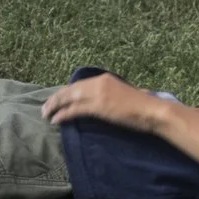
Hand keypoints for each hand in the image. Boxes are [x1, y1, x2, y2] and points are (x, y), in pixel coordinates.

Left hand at [43, 73, 172, 132]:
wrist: (153, 111)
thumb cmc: (143, 106)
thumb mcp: (124, 94)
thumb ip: (113, 95)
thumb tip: (108, 101)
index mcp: (105, 79)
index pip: (79, 85)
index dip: (66, 93)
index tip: (57, 99)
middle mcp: (99, 83)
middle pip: (70, 90)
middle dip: (56, 99)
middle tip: (45, 108)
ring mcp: (98, 94)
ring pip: (69, 99)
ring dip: (55, 107)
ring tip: (45, 114)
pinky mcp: (99, 107)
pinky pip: (75, 110)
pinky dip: (63, 115)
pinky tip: (56, 120)